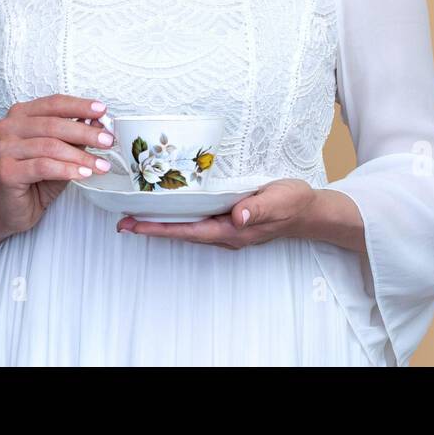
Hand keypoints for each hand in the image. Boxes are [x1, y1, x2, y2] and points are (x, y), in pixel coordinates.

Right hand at [0, 94, 114, 235]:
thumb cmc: (35, 178)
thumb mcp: (61, 153)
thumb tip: (99, 123)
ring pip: (50, 146)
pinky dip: (67, 169)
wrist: (9, 208)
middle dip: (85, 133)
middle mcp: (9, 127)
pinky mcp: (6, 170)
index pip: (54, 104)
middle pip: (53, 124)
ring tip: (101, 165)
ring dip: (80, 156)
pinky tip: (83, 174)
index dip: (79, 106)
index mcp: (21, 114)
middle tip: (108, 141)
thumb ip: (75, 137)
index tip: (102, 111)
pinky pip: (43, 166)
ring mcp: (5, 148)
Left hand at [114, 178, 316, 248]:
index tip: (134, 226)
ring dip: (162, 222)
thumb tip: (235, 216)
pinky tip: (169, 207)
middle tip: (122, 221)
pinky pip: (198, 220)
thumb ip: (257, 208)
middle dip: (152, 228)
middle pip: (181, 232)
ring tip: (136, 216)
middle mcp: (225, 233)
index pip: (188, 231)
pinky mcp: (230, 220)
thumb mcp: (279, 201)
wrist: (310, 211)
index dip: (160, 229)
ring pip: (188, 228)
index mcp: (232, 230)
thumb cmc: (294, 203)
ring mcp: (227, 229)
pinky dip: (179, 216)